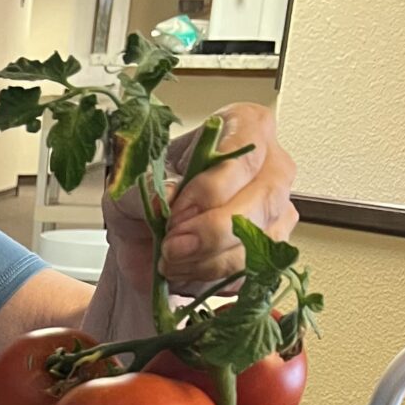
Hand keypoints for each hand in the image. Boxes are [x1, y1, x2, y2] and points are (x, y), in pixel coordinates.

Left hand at [100, 102, 298, 305]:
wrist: (141, 245)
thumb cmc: (144, 201)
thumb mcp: (127, 187)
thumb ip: (144, 189)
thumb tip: (166, 198)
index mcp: (243, 127)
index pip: (245, 152)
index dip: (211, 188)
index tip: (175, 212)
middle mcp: (270, 166)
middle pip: (263, 199)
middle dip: (212, 230)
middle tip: (171, 246)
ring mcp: (277, 211)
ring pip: (260, 240)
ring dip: (208, 259)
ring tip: (170, 259)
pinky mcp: (271, 252)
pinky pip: (253, 271)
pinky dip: (213, 277)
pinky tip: (186, 270)